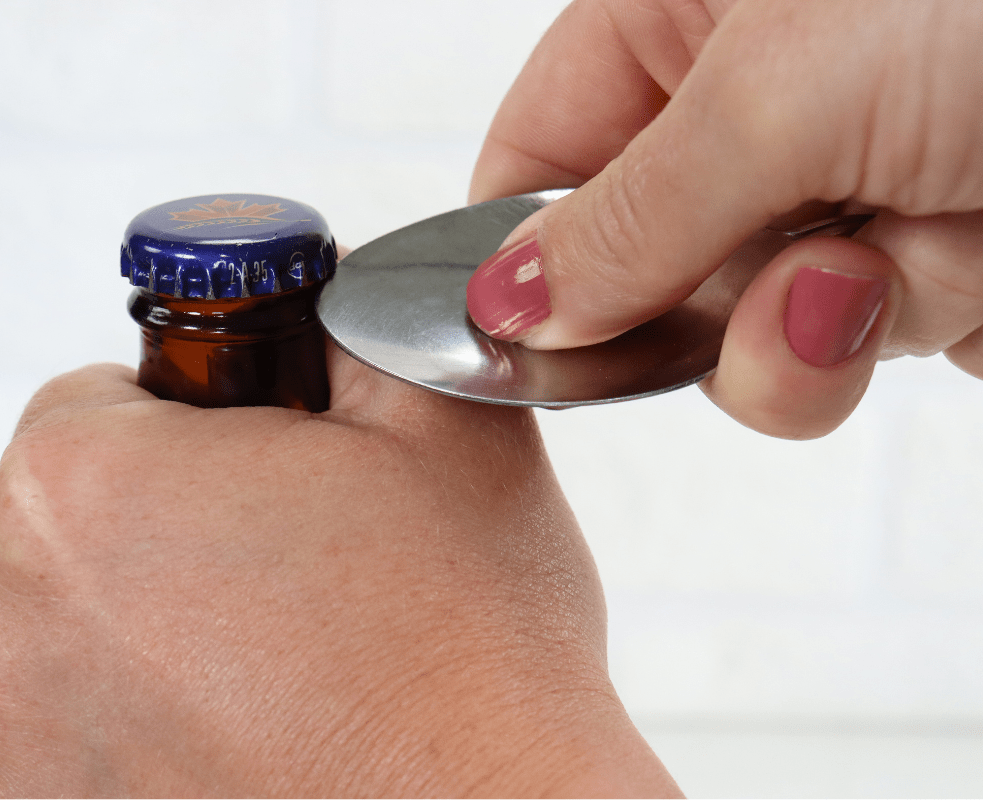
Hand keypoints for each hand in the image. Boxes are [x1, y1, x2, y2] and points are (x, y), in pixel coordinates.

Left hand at [0, 353, 678, 796]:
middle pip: (67, 520)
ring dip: (140, 629)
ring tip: (273, 661)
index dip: (188, 423)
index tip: (254, 468)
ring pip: (62, 629)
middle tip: (284, 567)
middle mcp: (1, 615)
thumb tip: (311, 286)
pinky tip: (240, 732)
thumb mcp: (436, 412)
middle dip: (161, 525)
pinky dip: (130, 723)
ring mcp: (3, 742)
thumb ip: (345, 313)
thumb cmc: (468, 646)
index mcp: (78, 481)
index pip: (92, 400)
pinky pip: (64, 731)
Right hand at [468, 0, 982, 438]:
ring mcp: (841, 186)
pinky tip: (969, 251)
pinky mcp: (926, 256)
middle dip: (704, 314)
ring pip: (753, 332)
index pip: (538, 165)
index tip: (521, 344)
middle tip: (775, 288)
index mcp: (682, 24)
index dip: (520, 259)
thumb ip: (626, 217)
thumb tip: (511, 306)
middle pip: (642, 274)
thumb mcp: (779, 92)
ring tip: (902, 256)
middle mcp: (752, 108)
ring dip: (817, 328)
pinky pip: (861, 342)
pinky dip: (913, 322)